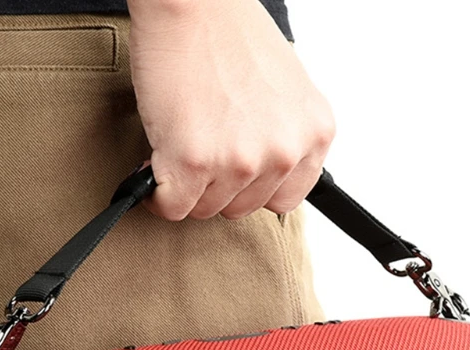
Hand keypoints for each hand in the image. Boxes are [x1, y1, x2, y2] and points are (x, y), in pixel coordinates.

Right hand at [127, 0, 335, 220]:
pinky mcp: (196, 162)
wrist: (193, 1)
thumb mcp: (285, 91)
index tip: (232, 171)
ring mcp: (241, 161)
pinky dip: (157, 194)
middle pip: (241, 209)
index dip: (250, 188)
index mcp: (313, 135)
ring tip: (182, 140)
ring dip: (186, 185)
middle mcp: (284, 152)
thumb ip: (282, 137)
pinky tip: (156, 163)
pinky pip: (171, 206)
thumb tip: (260, 176)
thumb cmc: (230, 35)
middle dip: (216, 185)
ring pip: (204, 209)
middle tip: (201, 145)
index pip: (283, 201)